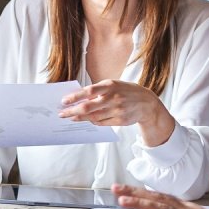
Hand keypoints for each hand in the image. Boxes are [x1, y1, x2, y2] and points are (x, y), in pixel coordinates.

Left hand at [59, 80, 175, 146]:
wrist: (146, 103)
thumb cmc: (126, 91)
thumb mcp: (114, 85)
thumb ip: (98, 91)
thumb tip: (78, 98)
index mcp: (110, 85)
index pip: (88, 91)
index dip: (74, 97)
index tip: (64, 101)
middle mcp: (113, 98)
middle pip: (88, 107)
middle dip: (72, 111)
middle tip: (62, 114)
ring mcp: (117, 110)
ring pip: (93, 117)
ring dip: (80, 118)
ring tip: (71, 117)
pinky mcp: (119, 120)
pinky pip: (101, 123)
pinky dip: (92, 121)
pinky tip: (86, 120)